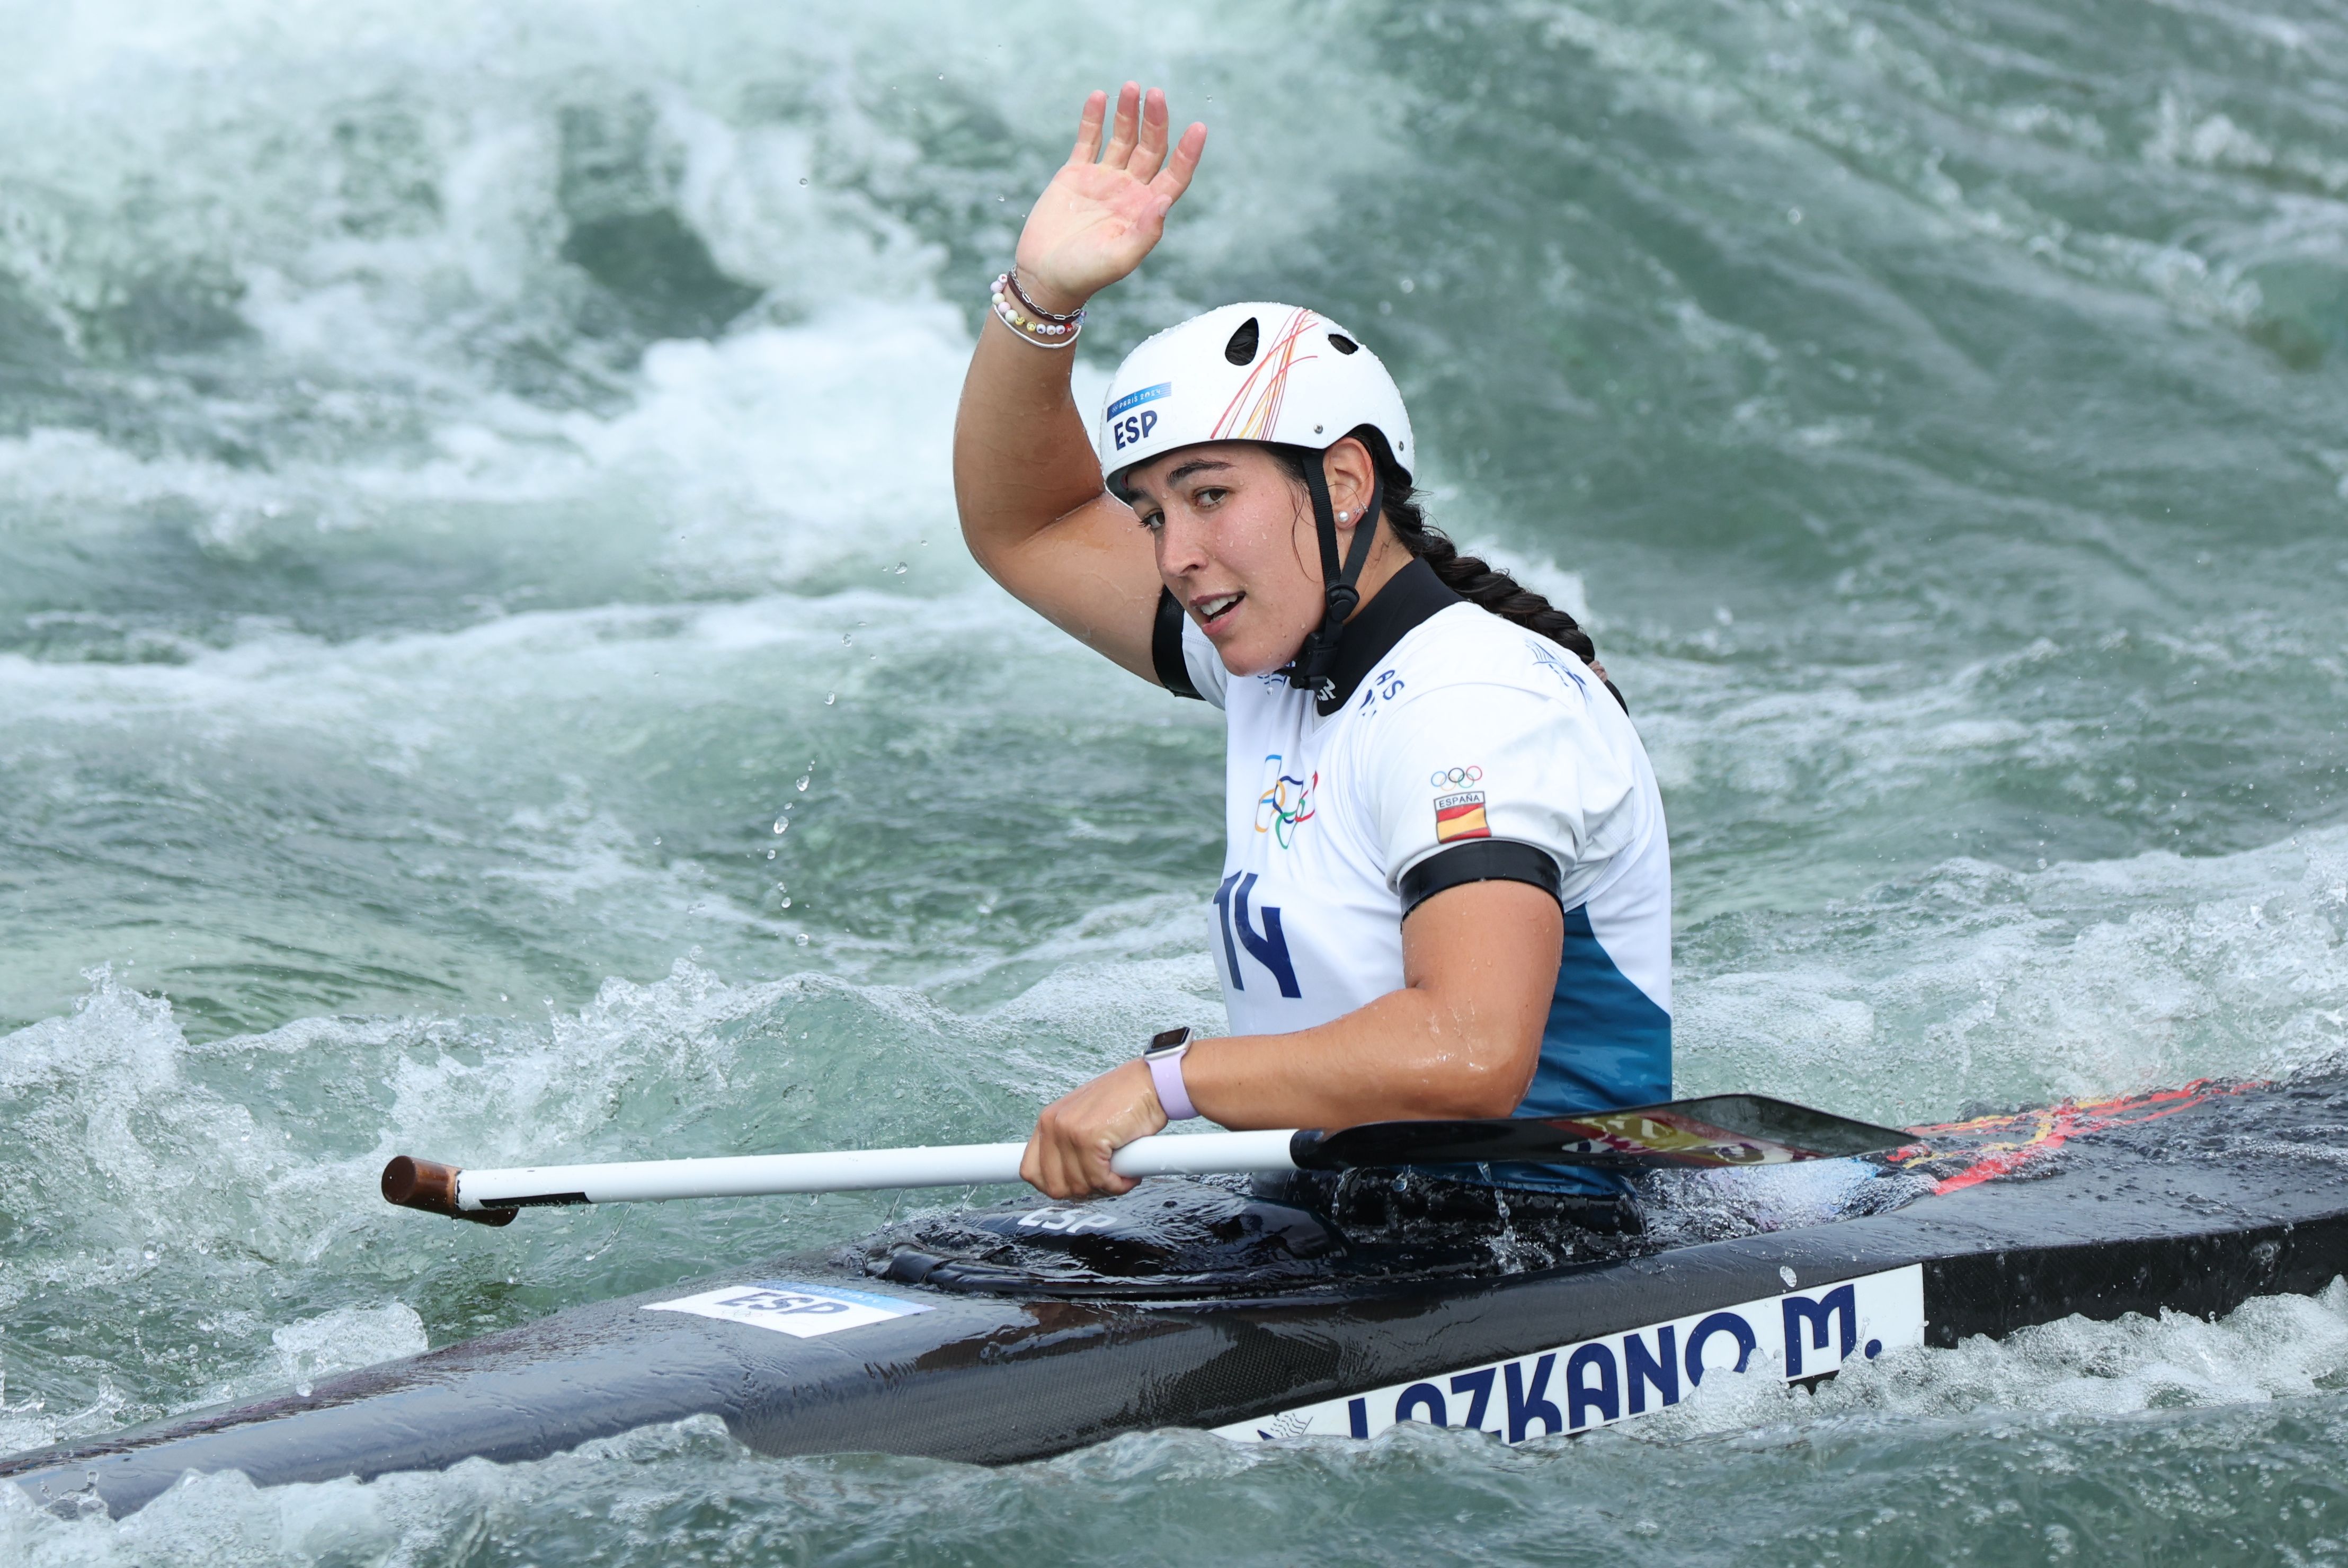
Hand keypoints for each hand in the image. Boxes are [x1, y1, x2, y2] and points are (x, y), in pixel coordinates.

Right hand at [1013, 84, 1206, 315]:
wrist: (1044, 276)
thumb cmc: (1085, 274)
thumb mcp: (1120, 258)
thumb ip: (1146, 231)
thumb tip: (1166, 199)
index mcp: (1146, 209)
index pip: (1175, 174)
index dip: (1188, 152)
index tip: (1199, 128)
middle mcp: (1129, 190)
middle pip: (1150, 148)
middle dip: (1155, 121)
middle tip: (1156, 94)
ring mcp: (1103, 179)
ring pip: (1122, 138)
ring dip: (1128, 113)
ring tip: (1131, 87)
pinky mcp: (1075, 174)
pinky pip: (1088, 140)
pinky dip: (1093, 119)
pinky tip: (1100, 97)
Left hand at [1020, 1058, 1167, 1198]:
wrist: (1151, 1083)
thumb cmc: (1125, 1101)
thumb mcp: (1085, 1120)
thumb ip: (1068, 1146)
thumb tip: (1066, 1181)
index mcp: (1047, 1121)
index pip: (1030, 1171)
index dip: (1054, 1186)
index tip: (1075, 1187)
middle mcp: (1053, 1125)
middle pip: (1054, 1186)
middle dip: (1083, 1191)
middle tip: (1104, 1182)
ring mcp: (1069, 1131)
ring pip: (1079, 1186)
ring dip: (1105, 1187)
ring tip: (1121, 1173)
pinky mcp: (1090, 1138)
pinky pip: (1099, 1180)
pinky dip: (1118, 1184)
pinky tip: (1129, 1174)